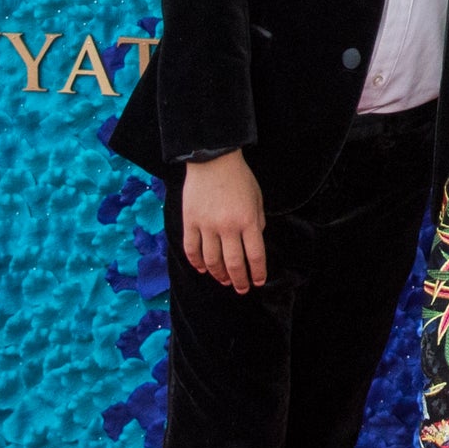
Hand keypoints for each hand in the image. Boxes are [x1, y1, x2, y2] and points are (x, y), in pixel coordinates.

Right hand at [181, 151, 267, 293]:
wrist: (212, 159)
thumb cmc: (239, 177)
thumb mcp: (257, 197)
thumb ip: (257, 220)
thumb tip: (256, 239)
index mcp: (248, 220)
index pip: (255, 255)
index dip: (257, 272)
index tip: (258, 282)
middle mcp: (228, 226)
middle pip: (234, 263)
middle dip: (239, 280)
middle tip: (242, 288)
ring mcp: (207, 225)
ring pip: (212, 260)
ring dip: (218, 274)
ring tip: (224, 281)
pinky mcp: (190, 222)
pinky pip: (192, 249)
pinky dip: (197, 262)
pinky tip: (202, 269)